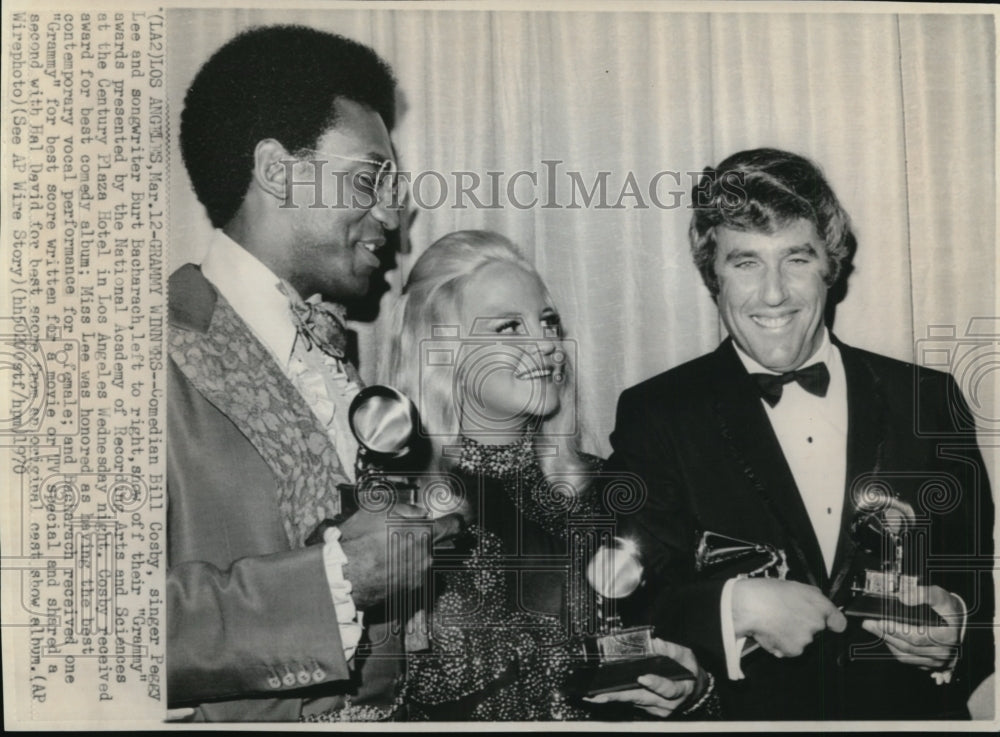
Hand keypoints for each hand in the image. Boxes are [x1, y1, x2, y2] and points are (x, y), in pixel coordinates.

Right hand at [339, 504, 463, 608]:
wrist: (344, 575)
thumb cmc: (360, 542)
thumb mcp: (380, 510)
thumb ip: (407, 509)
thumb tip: (419, 513)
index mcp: (425, 534)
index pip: (454, 525)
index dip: (457, 520)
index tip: (458, 519)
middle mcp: (427, 557)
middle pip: (439, 544)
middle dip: (427, 538)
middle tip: (408, 535)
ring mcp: (419, 576)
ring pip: (425, 560)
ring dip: (415, 556)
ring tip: (391, 552)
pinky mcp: (409, 591)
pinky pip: (413, 575)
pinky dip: (405, 570)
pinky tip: (387, 565)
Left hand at [583, 639, 700, 717]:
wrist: (694, 689)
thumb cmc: (688, 670)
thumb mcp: (686, 656)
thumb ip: (672, 649)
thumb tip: (655, 642)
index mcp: (681, 688)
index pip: (667, 688)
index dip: (655, 684)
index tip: (642, 677)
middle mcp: (668, 703)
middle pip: (642, 698)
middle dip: (620, 696)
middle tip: (601, 694)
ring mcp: (657, 709)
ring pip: (634, 702)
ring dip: (614, 698)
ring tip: (594, 695)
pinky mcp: (649, 710)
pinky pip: (632, 703)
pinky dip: (618, 698)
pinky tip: (602, 695)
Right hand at [732, 578, 845, 657]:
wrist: (750, 606)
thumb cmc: (767, 592)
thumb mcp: (794, 585)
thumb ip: (812, 596)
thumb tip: (817, 606)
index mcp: (820, 604)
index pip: (838, 622)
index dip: (833, 623)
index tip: (829, 624)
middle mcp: (817, 623)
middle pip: (815, 630)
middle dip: (803, 626)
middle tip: (786, 617)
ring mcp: (806, 638)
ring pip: (802, 640)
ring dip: (791, 636)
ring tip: (775, 623)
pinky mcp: (794, 650)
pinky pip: (790, 650)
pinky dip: (781, 645)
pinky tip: (771, 632)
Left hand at [861, 585, 962, 669]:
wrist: (956, 622)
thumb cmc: (947, 609)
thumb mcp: (940, 596)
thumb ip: (924, 594)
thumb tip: (903, 598)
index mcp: (948, 637)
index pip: (918, 636)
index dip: (896, 629)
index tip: (880, 620)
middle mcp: (943, 653)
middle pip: (908, 647)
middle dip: (885, 634)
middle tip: (868, 623)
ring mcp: (936, 661)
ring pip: (905, 655)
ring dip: (886, 641)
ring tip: (872, 628)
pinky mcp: (928, 664)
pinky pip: (907, 659)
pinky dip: (893, 648)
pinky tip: (884, 637)